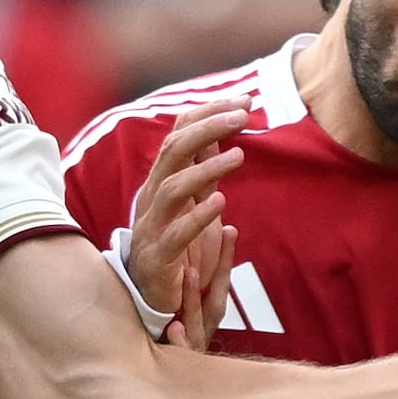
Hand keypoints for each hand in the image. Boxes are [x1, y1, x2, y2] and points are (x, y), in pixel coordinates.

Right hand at [123, 105, 244, 346]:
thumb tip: (220, 132)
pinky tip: (220, 204)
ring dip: (206, 169)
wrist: (152, 298)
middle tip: (244, 116)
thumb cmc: (177, 248)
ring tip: (239, 156)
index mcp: (162, 180)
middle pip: (174, 151)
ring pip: (172, 187)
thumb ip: (204, 169)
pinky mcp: (158, 258)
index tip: (245, 100)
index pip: (180, 134)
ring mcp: (153, 226)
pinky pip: (175, 234)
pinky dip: (197, 217)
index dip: (209, 113)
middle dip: (208, 128)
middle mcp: (153, 197)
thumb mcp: (194, 202)